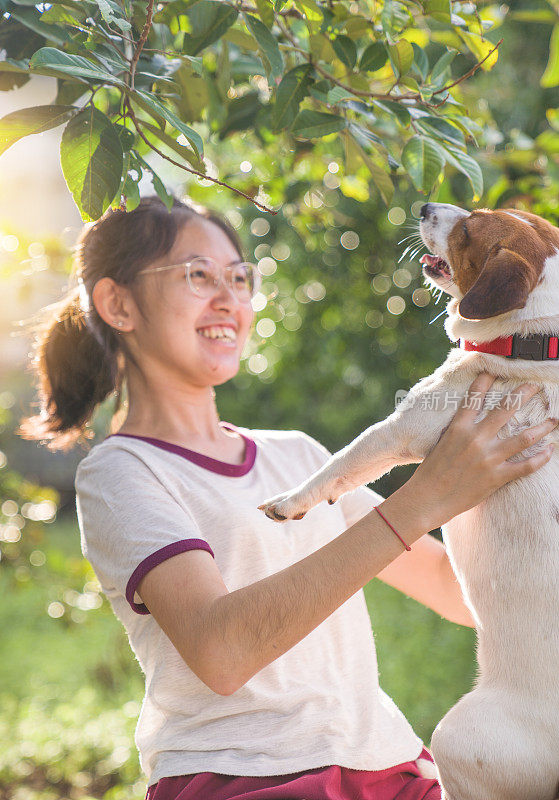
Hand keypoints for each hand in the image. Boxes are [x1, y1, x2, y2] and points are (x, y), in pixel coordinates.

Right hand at [403, 373, 556, 530]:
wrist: (428, 498)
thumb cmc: (431, 471)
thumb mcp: (440, 443)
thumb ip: (457, 429)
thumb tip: (467, 419)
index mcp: (458, 428)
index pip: (474, 397)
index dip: (485, 381)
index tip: (494, 371)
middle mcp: (476, 439)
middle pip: (506, 410)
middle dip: (524, 394)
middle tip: (536, 387)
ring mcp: (488, 458)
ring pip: (523, 437)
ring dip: (542, 427)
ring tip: (553, 420)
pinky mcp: (496, 477)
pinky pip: (526, 466)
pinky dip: (541, 458)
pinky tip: (550, 450)